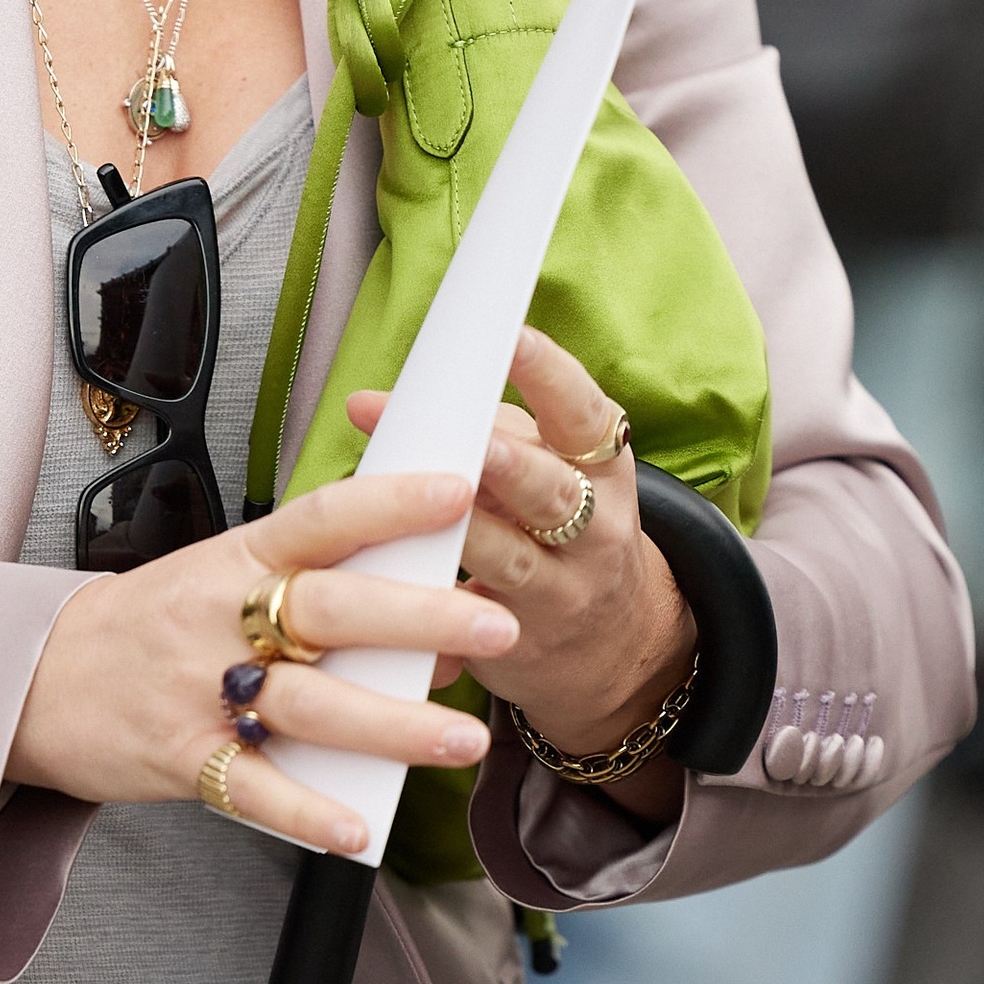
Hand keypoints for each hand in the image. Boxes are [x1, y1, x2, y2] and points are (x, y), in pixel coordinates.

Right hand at [8, 466, 520, 858]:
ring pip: (308, 707)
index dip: (389, 502)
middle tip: (499, 621)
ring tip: (466, 740)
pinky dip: (306, 812)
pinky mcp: (180, 758)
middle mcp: (221, 618)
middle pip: (330, 611)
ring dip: (393, 726)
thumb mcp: (218, 580)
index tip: (458, 490)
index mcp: (235, 561)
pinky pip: (252, 790)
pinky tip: (359, 829)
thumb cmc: (147, 628)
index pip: (321, 519)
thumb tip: (433, 626)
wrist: (31, 678)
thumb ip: (313, 593)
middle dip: (420, 617)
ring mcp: (199, 691)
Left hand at [351, 322, 694, 820]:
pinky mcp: (521, 642)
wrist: (613, 645)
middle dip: (513, 466)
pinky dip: (434, 597)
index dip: (550, 376)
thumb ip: (475, 432)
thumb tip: (370, 404)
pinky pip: (472, 617)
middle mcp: (596, 529)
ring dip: (470, 532)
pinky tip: (395, 584)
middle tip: (477, 443)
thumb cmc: (557, 528)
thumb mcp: (547, 471)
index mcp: (602, 468)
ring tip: (431, 508)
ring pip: (514, 560)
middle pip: (555, 494)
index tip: (512, 338)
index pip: (585, 415)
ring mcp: (562, 591)